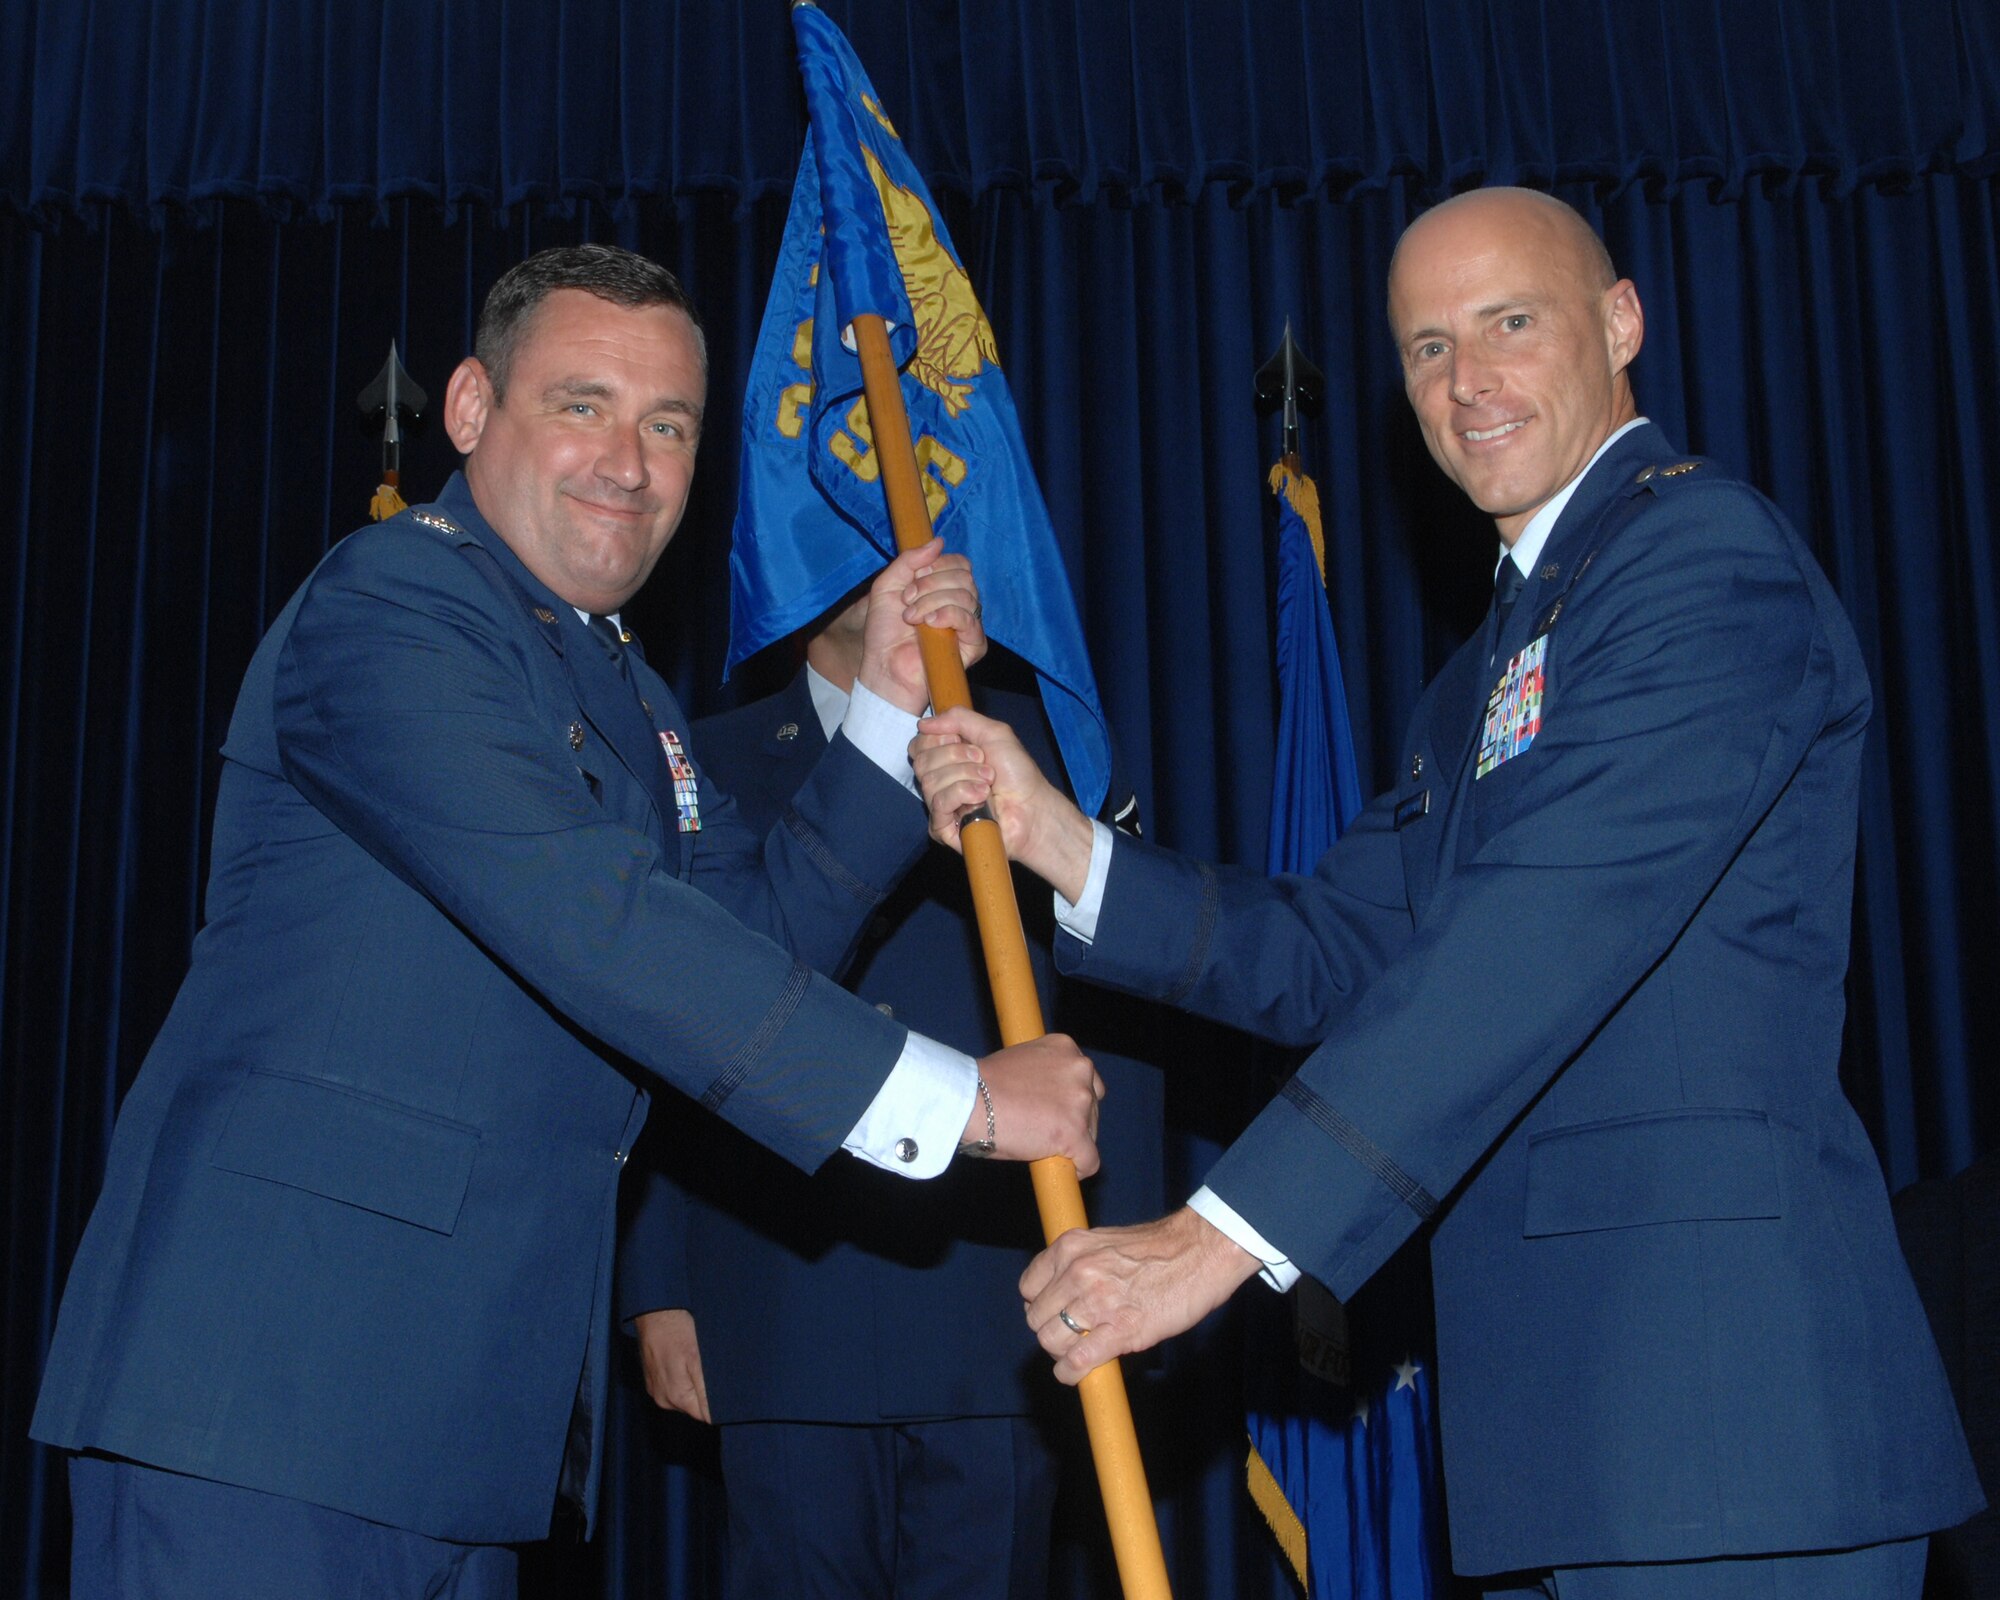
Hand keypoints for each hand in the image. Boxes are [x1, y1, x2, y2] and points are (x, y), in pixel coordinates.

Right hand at [633, 1308, 710, 1422]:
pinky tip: (686, 1363)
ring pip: (684, 1397)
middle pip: (694, 1407)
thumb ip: (705, 1390)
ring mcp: (656, 1391)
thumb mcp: (696, 1359)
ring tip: (699, 1365)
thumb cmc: (676, 1332)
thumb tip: (715, 1416)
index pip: (704, 1415)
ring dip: (694, 1386)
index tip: (728, 1391)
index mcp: (676, 1397)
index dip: (718, 1406)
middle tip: (715, 1372)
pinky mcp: (652, 1381)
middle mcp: (663, 1400)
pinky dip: (682, 1380)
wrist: (653, 1313)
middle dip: (706, 1395)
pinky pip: (673, 1388)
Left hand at [856, 537, 985, 713]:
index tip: (910, 583)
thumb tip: (938, 541)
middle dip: (930, 584)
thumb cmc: (884, 632)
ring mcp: (969, 624)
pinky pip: (971, 619)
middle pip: (964, 576)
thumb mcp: (887, 586)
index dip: (936, 565)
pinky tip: (930, 623)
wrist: (884, 668)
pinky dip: (948, 615)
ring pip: (966, 595)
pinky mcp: (974, 645)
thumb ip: (909, 560)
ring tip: (912, 618)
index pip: (959, 563)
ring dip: (932, 601)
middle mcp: (960, 603)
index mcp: (944, 588)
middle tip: (907, 602)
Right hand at [911, 705, 1094, 901]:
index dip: (941, 739)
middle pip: (922, 761)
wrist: (1032, 806)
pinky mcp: (942, 828)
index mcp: (945, 758)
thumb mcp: (992, 733)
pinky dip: (962, 794)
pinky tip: (981, 798)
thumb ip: (959, 718)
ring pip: (930, 781)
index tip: (969, 744)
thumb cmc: (1017, 773)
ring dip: (966, 776)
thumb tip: (923, 723)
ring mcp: (939, 806)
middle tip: (985, 764)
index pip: (919, 745)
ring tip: (988, 783)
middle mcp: (939, 781)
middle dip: (958, 757)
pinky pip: (938, 803)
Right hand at [974, 1033, 1103, 1176]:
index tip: (1057, 1112)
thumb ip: (1045, 1075)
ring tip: (1043, 1146)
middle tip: (1045, 1131)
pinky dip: (1079, 1168)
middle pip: (1093, 1106)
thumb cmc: (983, 1085)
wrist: (969, 1100)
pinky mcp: (1075, 1133)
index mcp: (1066, 1048)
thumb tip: (1053, 1100)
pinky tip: (1062, 1169)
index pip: (1086, 1079)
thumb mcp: (1023, 1062)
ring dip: (1073, 1143)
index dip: (1071, 1100)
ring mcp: (1080, 1102)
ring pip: (1091, 1133)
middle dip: (1074, 1121)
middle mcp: (1080, 1070)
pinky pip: (1090, 1161)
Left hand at [1019, 1207, 1261, 1383]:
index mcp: (1071, 1248)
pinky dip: (1071, 1373)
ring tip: (1075, 1355)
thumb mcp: (1107, 1243)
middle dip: (1049, 1331)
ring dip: (1060, 1354)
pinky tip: (1077, 1374)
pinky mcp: (1121, 1330)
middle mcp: (1077, 1272)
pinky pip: (1077, 1360)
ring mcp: (1097, 1302)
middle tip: (1069, 1337)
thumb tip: (1066, 1294)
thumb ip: (1082, 1265)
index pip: (1028, 1286)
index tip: (1053, 1313)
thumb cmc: (1161, 1247)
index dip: (1039, 1305)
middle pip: (1036, 1318)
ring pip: (1050, 1340)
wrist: (1202, 1251)